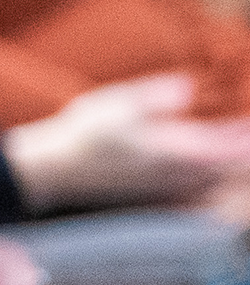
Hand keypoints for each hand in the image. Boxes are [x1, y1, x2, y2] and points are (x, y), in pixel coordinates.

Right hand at [1, 72, 249, 212]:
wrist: (54, 170)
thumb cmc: (84, 134)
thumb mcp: (118, 102)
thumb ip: (158, 95)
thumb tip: (188, 87)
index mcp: (177, 151)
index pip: (231, 145)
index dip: (245, 134)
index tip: (248, 119)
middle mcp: (180, 176)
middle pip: (233, 170)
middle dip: (243, 153)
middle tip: (243, 134)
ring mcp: (171, 190)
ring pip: (219, 184)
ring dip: (232, 170)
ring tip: (236, 153)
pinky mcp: (160, 198)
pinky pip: (202, 197)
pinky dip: (215, 188)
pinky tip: (213, 178)